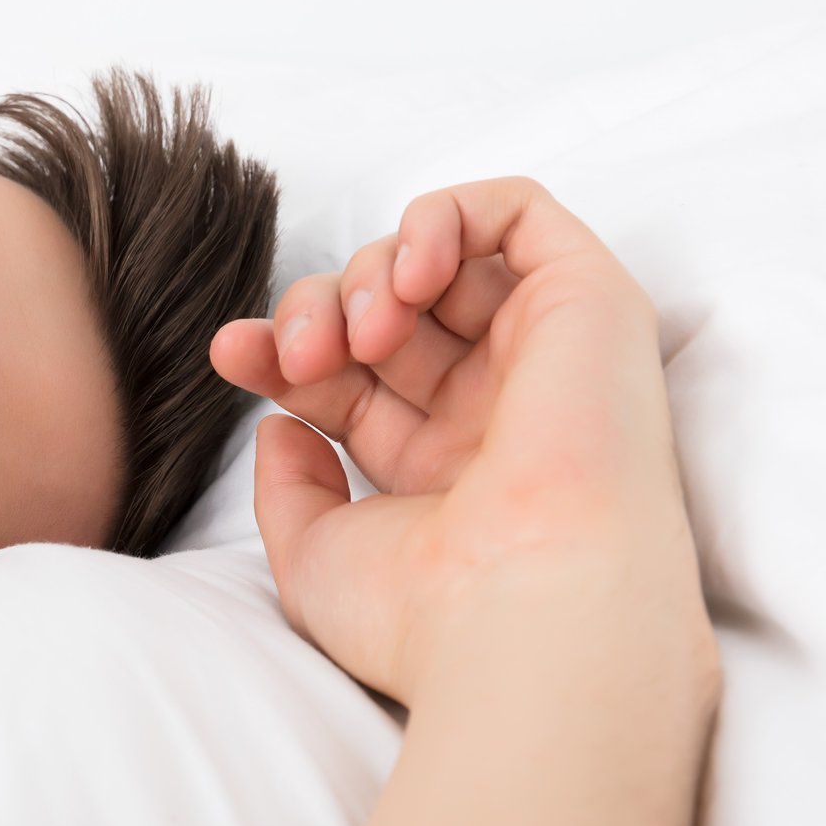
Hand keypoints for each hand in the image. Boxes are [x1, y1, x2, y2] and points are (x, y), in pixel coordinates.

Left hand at [206, 176, 710, 705]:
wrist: (517, 614)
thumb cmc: (423, 614)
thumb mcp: (316, 556)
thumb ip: (289, 491)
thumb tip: (282, 425)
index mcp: (443, 471)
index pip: (350, 377)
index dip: (283, 348)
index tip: (234, 353)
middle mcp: (499, 411)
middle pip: (388, 312)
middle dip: (320, 307)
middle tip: (302, 353)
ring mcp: (545, 356)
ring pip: (444, 261)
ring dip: (372, 270)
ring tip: (363, 330)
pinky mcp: (591, 303)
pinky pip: (518, 212)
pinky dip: (443, 216)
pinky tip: (410, 276)